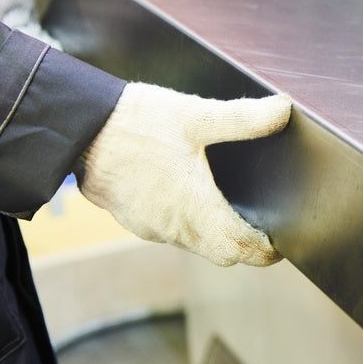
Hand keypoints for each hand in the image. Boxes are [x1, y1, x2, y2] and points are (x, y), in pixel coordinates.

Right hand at [78, 83, 290, 266]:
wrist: (79, 129)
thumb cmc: (137, 124)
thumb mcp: (197, 115)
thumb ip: (244, 117)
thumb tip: (283, 110)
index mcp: (195, 209)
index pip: (240, 249)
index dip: (265, 250)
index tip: (280, 244)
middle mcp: (173, 227)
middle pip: (220, 253)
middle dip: (245, 247)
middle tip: (263, 231)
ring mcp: (150, 226)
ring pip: (194, 244)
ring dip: (216, 235)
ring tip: (235, 213)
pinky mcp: (132, 217)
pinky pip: (170, 232)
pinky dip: (190, 224)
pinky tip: (193, 198)